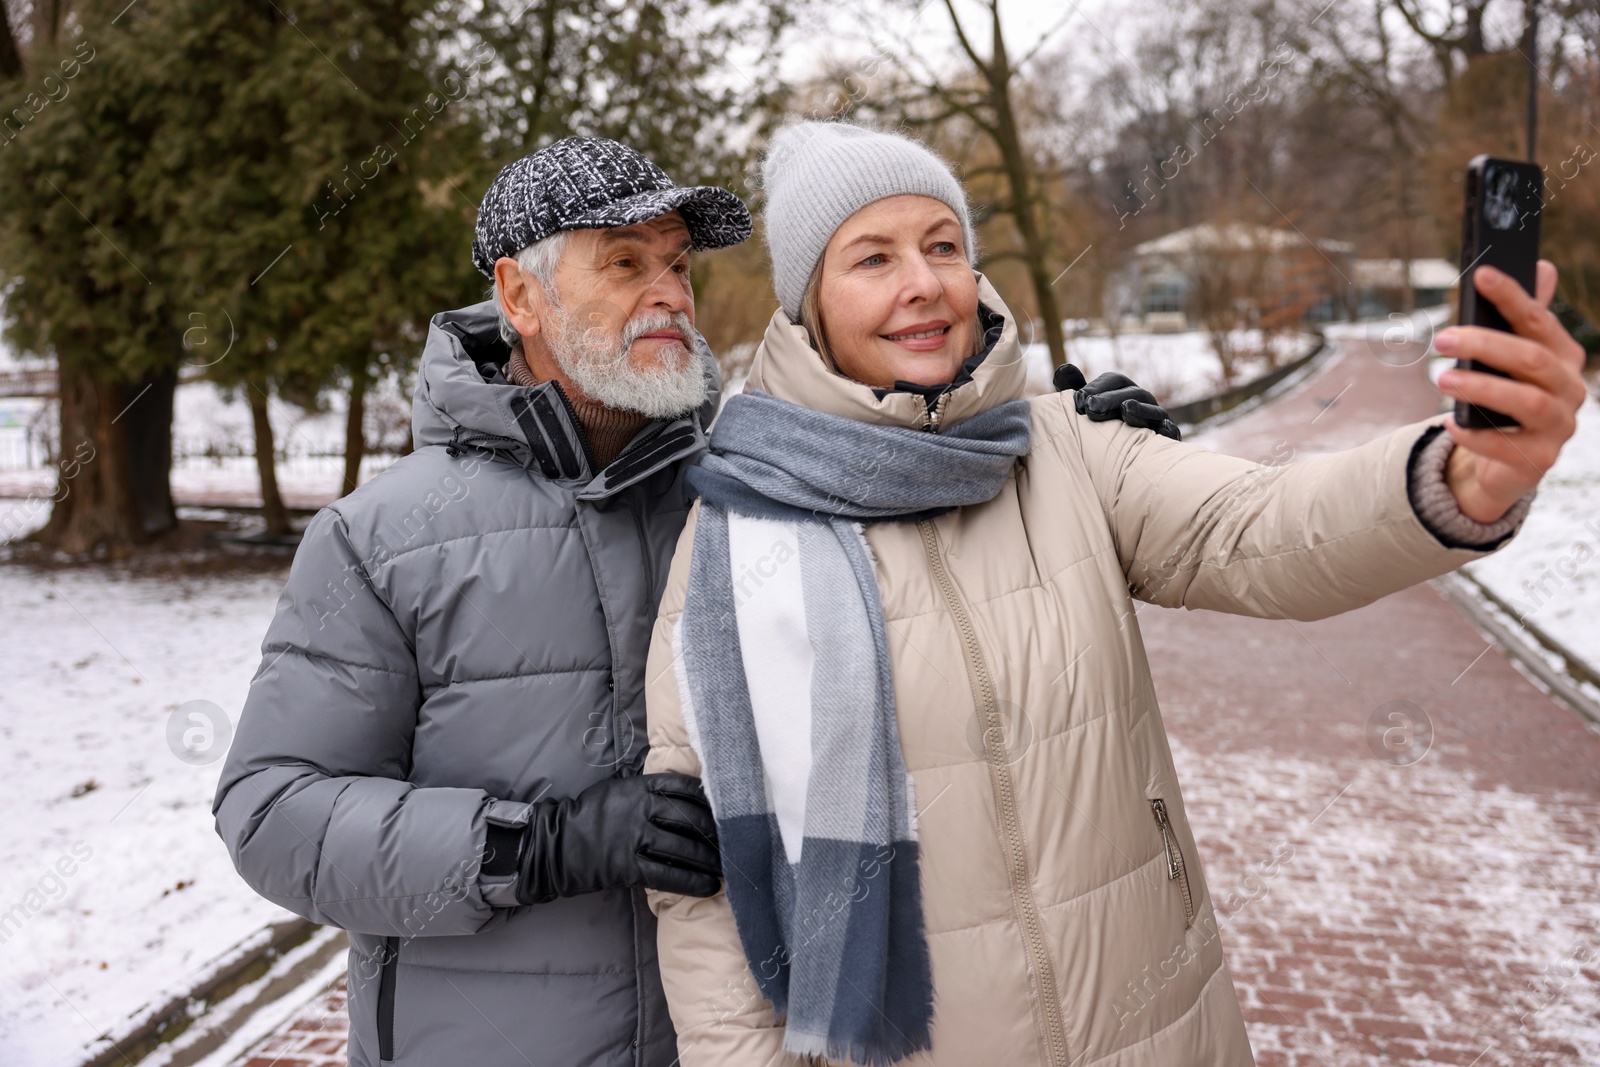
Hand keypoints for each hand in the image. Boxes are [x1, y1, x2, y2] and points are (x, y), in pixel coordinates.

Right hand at [516, 772, 720, 903]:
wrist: (557, 844)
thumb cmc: (590, 814)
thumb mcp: (618, 788)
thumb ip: (648, 789)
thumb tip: (685, 793)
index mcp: (640, 787)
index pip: (684, 789)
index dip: (709, 801)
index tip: (725, 809)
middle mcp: (641, 810)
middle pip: (691, 820)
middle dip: (716, 833)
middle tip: (734, 843)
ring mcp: (636, 838)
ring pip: (684, 849)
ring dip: (710, 860)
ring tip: (727, 866)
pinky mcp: (630, 867)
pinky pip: (668, 875)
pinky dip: (692, 882)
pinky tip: (709, 886)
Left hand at [1055, 364, 1181, 440]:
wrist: (1118, 467)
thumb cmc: (1099, 432)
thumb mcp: (1085, 412)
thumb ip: (1076, 391)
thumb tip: (1063, 369)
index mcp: (1123, 392)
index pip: (1114, 381)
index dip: (1097, 387)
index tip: (1078, 400)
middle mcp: (1143, 402)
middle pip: (1132, 393)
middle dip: (1111, 398)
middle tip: (1090, 407)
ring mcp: (1157, 420)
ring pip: (1153, 411)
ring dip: (1140, 409)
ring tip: (1125, 408)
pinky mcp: (1167, 440)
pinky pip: (1171, 433)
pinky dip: (1167, 430)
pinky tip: (1161, 430)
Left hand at [1435, 261, 1586, 522]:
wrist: (1505, 462)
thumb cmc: (1505, 401)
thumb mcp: (1512, 359)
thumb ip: (1524, 319)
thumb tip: (1543, 266)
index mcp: (1563, 357)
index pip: (1539, 321)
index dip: (1512, 296)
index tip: (1481, 275)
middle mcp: (1569, 389)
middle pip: (1532, 359)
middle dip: (1486, 344)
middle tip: (1441, 337)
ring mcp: (1558, 426)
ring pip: (1526, 401)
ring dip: (1482, 387)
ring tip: (1443, 378)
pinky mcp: (1539, 459)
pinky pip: (1506, 447)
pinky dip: (1476, 434)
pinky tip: (1451, 423)